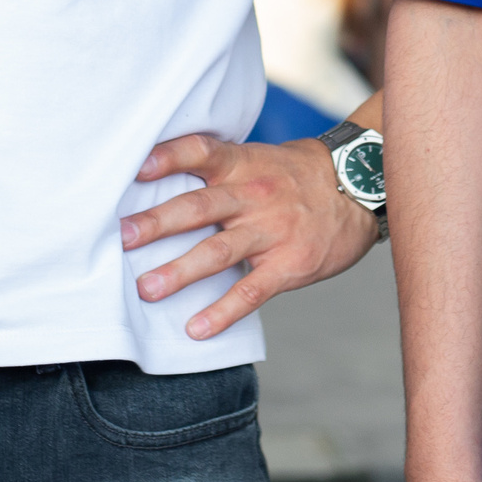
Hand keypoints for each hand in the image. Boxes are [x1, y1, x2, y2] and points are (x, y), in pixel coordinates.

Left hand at [120, 132, 380, 338]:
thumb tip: (158, 186)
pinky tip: (196, 328)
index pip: (201, 152)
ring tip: (147, 289)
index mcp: (243, 165)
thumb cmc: (296, 176)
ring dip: (179, 271)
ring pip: (219, 251)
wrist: (358, 187)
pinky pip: (251, 291)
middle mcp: (253, 194)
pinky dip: (222, 312)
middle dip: (158, 223)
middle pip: (199, 207)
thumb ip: (218, 172)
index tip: (136, 168)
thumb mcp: (260, 159)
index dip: (169, 158)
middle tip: (123, 237)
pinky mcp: (289, 264)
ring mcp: (271, 230)